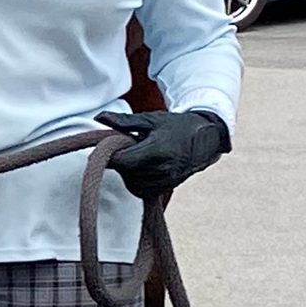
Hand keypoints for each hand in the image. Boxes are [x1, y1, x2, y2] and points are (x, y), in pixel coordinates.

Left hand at [100, 108, 230, 198]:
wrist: (206, 140)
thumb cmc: (177, 126)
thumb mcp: (151, 119)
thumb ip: (124, 121)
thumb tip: (99, 116)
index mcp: (159, 149)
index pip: (124, 160)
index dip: (111, 156)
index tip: (106, 149)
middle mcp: (165, 168)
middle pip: (126, 172)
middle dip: (120, 162)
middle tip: (125, 148)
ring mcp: (167, 180)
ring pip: (132, 183)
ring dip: (128, 172)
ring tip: (137, 156)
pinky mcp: (168, 188)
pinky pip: (142, 190)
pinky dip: (136, 180)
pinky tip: (141, 167)